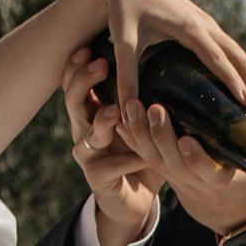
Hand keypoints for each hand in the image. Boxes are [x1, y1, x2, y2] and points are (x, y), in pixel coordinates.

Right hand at [64, 46, 161, 245]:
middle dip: (84, 82)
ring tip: (116, 111)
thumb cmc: (141, 152)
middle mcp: (84, 130)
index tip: (90, 46)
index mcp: (92, 111)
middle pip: (73, 101)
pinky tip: (142, 157)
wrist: (134, 199)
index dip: (79, 65)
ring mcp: (88, 155)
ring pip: (86, 135)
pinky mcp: (96, 178)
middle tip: (100, 64)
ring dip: (101, 122)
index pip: (78, 83)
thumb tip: (172, 57)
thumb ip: (148, 96)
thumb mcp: (144, 123)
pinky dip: (126, 161)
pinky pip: (108, 167)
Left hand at [83, 0, 245, 117]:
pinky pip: (224, 45)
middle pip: (238, 54)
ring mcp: (203, 20)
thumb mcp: (123, 39)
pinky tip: (232, 82)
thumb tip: (126, 110)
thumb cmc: (122, 5)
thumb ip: (126, 74)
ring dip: (245, 73)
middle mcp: (202, 23)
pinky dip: (235, 64)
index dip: (235, 83)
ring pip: (234, 49)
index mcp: (189, 28)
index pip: (220, 59)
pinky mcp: (199, 20)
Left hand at [117, 80, 245, 235]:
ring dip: (139, 133)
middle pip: (173, 162)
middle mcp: (193, 179)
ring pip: (152, 157)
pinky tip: (118, 116)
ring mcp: (173, 174)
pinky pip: (141, 153)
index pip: (207, 171)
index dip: (197, 158)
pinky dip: (129, 137)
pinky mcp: (160, 167)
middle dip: (162, 137)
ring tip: (132, 105)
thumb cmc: (244, 165)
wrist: (224, 202)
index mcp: (220, 176)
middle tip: (154, 109)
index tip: (187, 140)